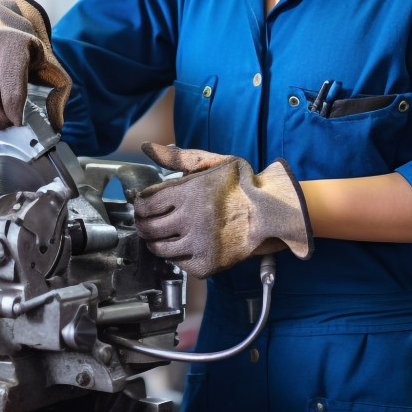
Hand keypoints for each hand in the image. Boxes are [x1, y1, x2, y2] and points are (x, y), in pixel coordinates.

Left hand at [133, 143, 312, 278]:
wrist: (271, 212)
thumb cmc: (241, 185)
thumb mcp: (211, 162)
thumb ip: (177, 157)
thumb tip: (148, 148)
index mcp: (188, 192)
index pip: (144, 205)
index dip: (140, 204)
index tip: (144, 204)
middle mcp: (191, 219)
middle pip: (148, 228)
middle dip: (144, 224)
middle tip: (149, 221)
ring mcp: (199, 244)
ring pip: (159, 248)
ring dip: (157, 241)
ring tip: (165, 233)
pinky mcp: (206, 264)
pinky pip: (178, 263)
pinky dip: (178, 255)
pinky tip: (186, 243)